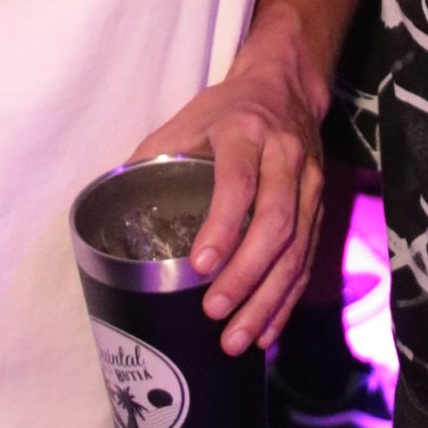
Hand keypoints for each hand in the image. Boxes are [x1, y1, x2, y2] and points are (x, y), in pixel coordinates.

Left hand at [127, 4, 328, 356]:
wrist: (286, 88)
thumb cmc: (225, 110)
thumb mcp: (185, 119)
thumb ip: (152, 158)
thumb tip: (108, 205)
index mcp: (244, 133)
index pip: (239, 181)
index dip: (223, 225)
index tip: (200, 266)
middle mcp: (284, 157)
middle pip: (276, 221)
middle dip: (246, 274)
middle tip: (215, 312)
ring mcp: (308, 183)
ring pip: (297, 248)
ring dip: (269, 299)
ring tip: (237, 339)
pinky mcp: (319, 206)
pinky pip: (308, 259)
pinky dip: (287, 299)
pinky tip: (266, 332)